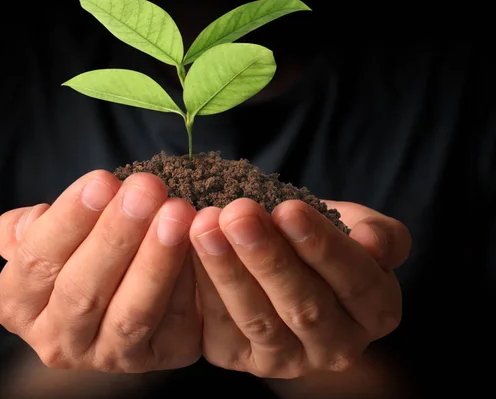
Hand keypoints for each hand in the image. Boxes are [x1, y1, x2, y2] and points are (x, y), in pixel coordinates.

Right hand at [0, 171, 200, 372]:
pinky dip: (187, 280)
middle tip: (145, 190)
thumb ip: (38, 226)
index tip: (102, 181)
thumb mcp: (53, 234)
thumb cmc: (85, 247)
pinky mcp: (158, 357)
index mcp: (20, 304)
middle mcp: (57, 341)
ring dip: (156, 260)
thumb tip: (32, 220)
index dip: (69, 220)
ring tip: (176, 213)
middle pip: (82, 290)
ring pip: (131, 313)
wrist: (126, 283)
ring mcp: (108, 356)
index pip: (37, 262)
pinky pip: (175, 322)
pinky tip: (197, 242)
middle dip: (116, 236)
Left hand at [189, 198, 410, 377]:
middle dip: (266, 256)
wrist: (288, 252)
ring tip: (205, 228)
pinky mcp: (242, 359)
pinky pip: (221, 328)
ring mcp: (288, 359)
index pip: (354, 281)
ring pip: (258, 319)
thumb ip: (381, 235)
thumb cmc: (326, 235)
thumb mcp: (361, 226)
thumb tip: (373, 244)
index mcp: (376, 311)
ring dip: (227, 271)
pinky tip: (187, 251)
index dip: (321, 246)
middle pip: (303, 305)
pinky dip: (203, 288)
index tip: (289, 209)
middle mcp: (337, 347)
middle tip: (238, 214)